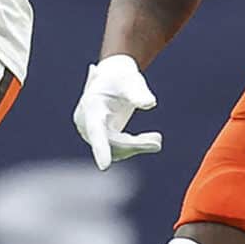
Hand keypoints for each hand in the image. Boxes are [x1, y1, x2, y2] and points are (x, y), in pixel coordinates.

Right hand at [74, 54, 161, 169]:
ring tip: (157, 139)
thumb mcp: (132, 81)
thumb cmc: (122, 76)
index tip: (104, 167)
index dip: (100, 149)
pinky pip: (117, 148)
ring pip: (114, 149)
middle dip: (134, 144)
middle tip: (158, 141)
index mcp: (91, 105)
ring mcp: (92, 132)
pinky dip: (135, 145)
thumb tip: (150, 104)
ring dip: (137, 146)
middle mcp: (86, 122)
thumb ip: (139, 93)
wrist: (114, 77)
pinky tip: (151, 139)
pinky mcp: (100, 137)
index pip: (96, 131)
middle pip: (110, 142)